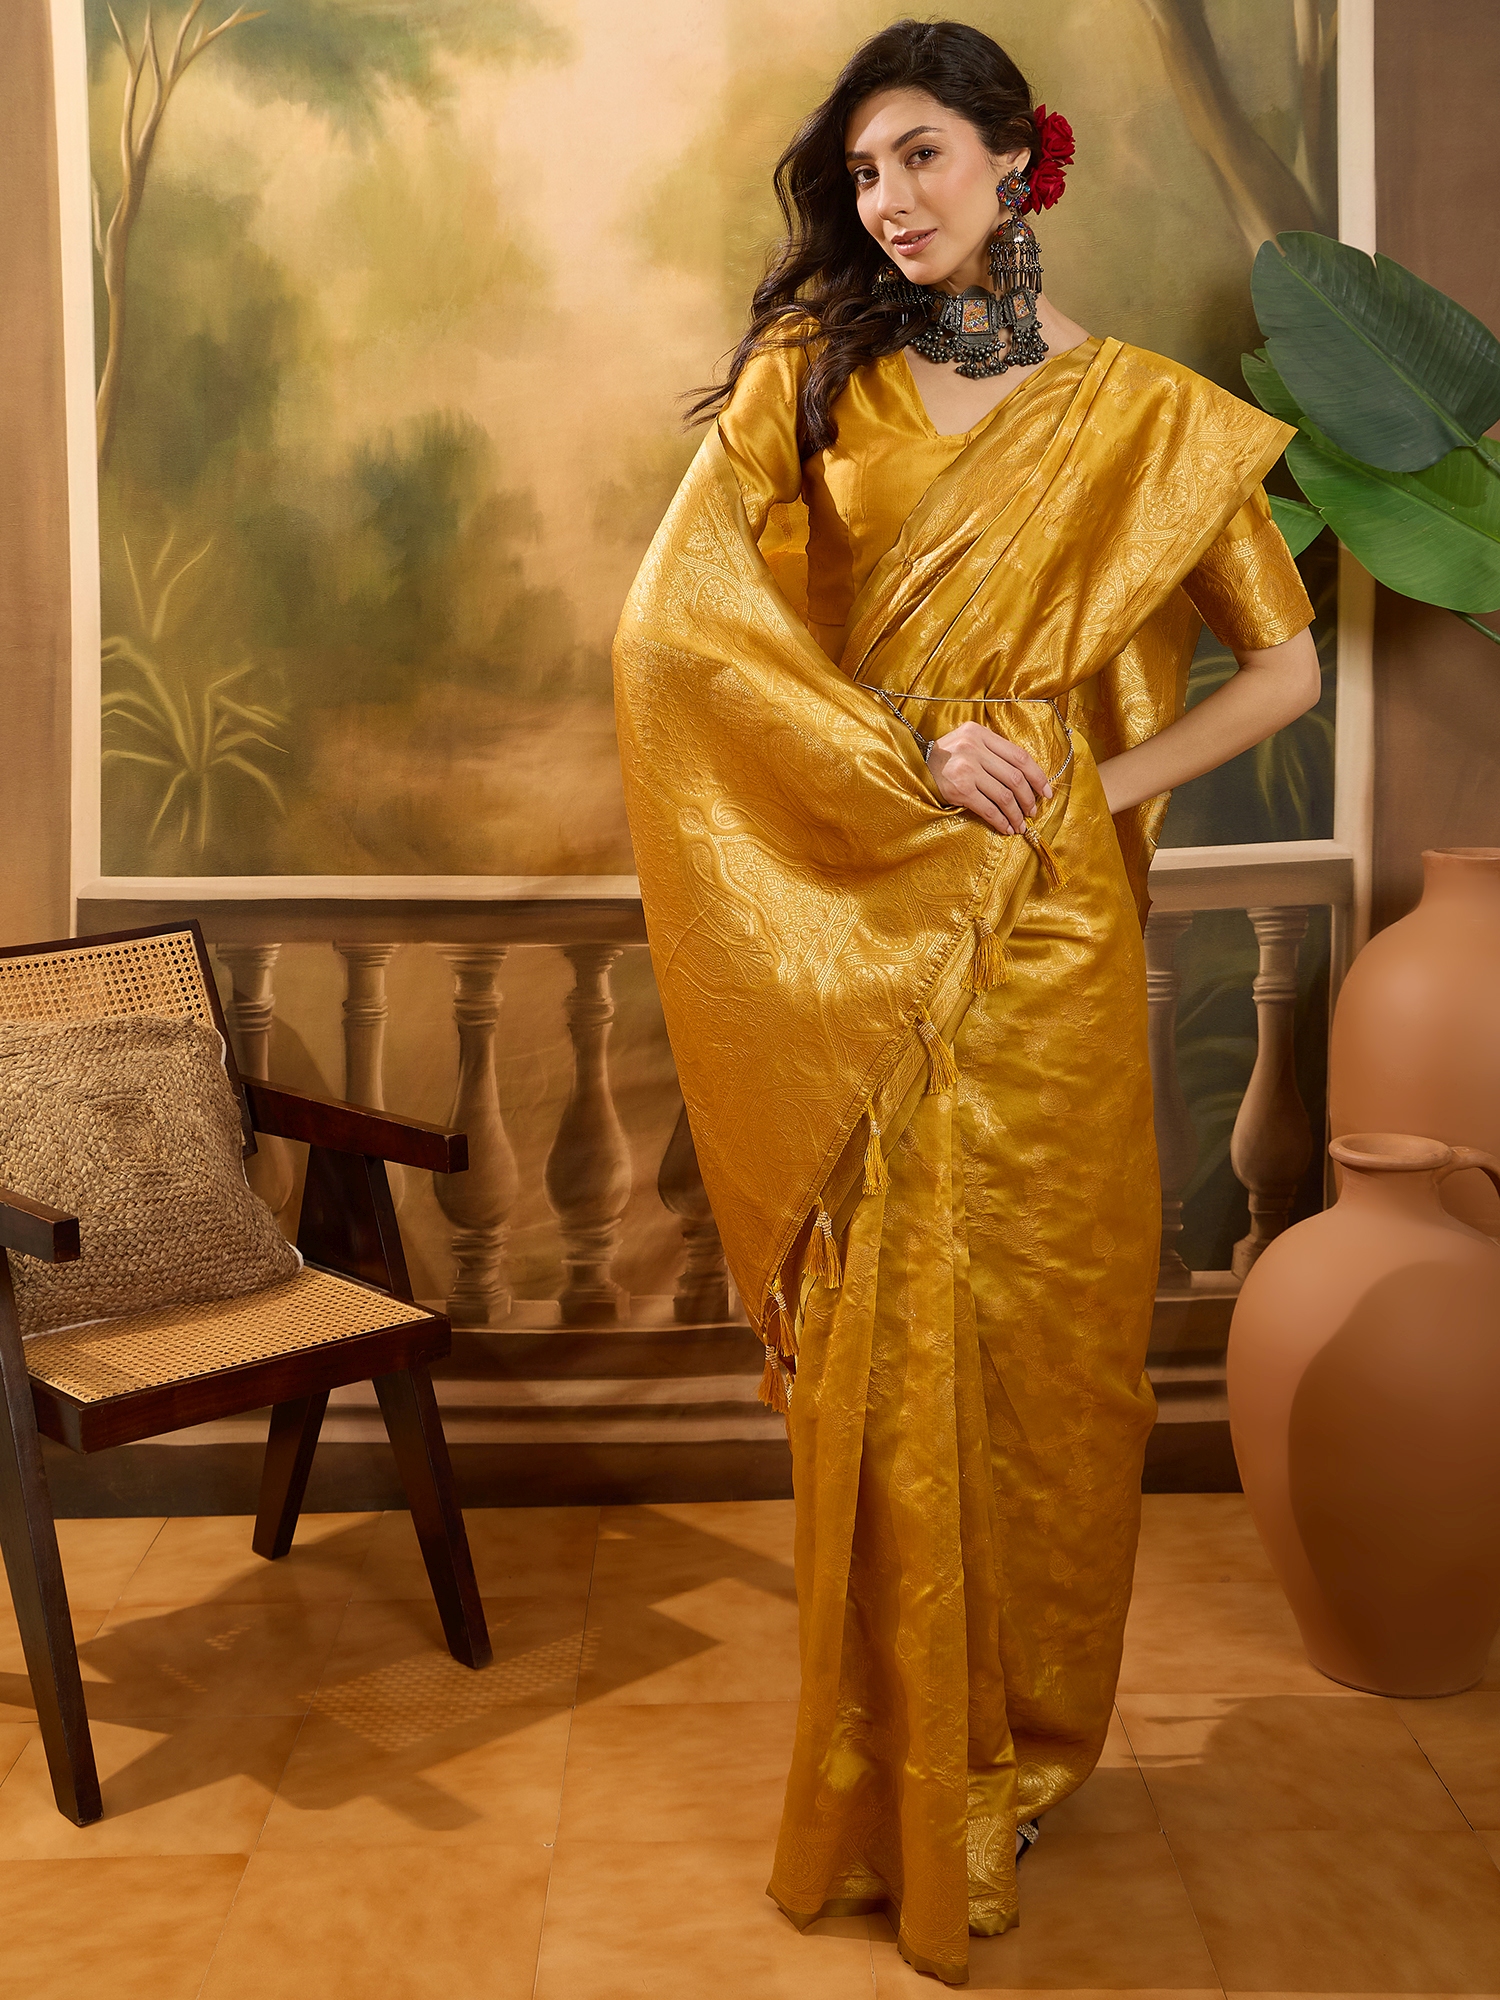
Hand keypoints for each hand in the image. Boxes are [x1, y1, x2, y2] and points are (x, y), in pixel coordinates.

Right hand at [925, 720, 1051, 833]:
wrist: (911, 768)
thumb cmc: (944, 759)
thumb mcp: (967, 743)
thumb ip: (992, 752)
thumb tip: (1026, 778)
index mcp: (980, 733)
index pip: (1019, 756)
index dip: (1037, 776)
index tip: (1046, 791)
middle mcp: (974, 748)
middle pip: (1015, 777)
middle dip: (1028, 798)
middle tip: (1032, 811)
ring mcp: (966, 768)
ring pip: (1005, 795)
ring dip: (1016, 813)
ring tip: (1020, 823)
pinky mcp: (959, 789)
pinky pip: (989, 809)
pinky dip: (1001, 821)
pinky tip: (1006, 828)